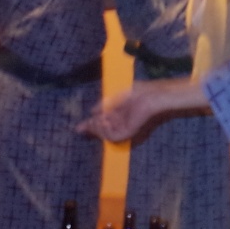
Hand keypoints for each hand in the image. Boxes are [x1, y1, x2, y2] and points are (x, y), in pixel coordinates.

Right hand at [77, 78, 205, 141]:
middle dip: (90, 128)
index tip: (78, 127)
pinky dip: (102, 130)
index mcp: (120, 115)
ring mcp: (124, 129)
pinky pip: (110, 135)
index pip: (102, 122)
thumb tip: (91, 112)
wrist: (151, 96)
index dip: (90, 124)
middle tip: (80, 127)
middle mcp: (121, 123)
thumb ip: (103, 105)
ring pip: (104, 134)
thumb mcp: (116, 97)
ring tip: (94, 121)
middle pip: (101, 130)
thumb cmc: (138, 92)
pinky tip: (101, 122)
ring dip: (96, 128)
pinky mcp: (127, 132)